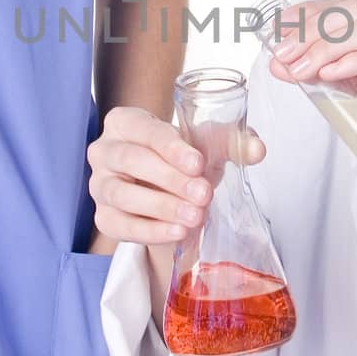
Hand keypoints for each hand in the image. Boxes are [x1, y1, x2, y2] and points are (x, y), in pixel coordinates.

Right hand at [89, 105, 265, 246]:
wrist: (168, 191)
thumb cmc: (180, 159)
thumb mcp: (205, 145)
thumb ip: (231, 142)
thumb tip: (257, 148)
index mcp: (125, 122)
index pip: (145, 130)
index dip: (172, 147)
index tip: (198, 164)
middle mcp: (104, 151)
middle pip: (131, 161)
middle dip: (170, 179)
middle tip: (203, 194)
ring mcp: (99, 185)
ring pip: (122, 195)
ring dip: (161, 206)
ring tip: (195, 216)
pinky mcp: (104, 217)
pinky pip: (121, 225)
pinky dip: (150, 231)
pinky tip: (177, 232)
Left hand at [268, 0, 356, 175]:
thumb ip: (328, 64)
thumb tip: (281, 62)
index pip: (344, 2)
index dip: (306, 14)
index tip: (277, 31)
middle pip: (352, 11)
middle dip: (309, 31)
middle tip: (283, 55)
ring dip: (323, 49)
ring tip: (299, 69)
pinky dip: (349, 63)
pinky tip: (328, 75)